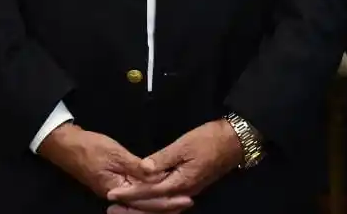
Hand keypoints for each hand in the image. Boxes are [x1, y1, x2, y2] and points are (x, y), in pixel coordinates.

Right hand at [38, 123, 186, 209]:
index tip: (185, 198)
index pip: (145, 200)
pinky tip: (159, 193)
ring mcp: (115, 191)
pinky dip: (148, 195)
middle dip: (166, 205)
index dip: (166, 200)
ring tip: (178, 200)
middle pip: (144, 206)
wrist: (68, 146)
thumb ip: (135, 165)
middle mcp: (116, 195)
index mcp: (116, 189)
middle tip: (187, 202)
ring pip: (140, 203)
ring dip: (159, 203)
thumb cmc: (91, 148)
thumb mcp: (115, 154)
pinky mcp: (115, 185)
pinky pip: (135, 196)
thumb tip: (154, 174)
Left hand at [106, 119, 243, 212]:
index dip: (129, 194)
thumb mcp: (184, 144)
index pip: (149, 192)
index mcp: (181, 182)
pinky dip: (154, 202)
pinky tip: (145, 199)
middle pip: (154, 205)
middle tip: (111, 207)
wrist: (235, 141)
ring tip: (123, 206)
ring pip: (161, 205)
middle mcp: (184, 192)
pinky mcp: (192, 186)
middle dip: (132, 206)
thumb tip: (142, 170)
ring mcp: (189, 191)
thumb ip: (162, 158)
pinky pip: (168, 200)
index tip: (111, 195)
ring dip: (142, 206)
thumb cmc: (209, 139)